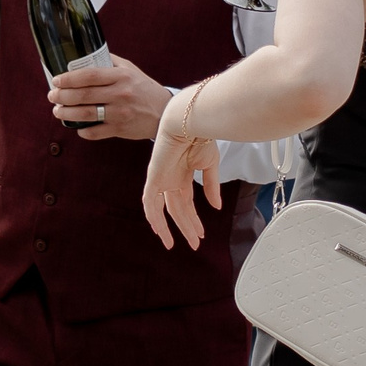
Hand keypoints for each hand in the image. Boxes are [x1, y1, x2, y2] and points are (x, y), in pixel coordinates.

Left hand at [50, 55, 168, 138]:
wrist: (166, 113)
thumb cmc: (145, 89)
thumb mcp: (131, 70)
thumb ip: (110, 62)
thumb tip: (87, 53)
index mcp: (121, 77)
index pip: (89, 75)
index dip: (69, 79)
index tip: (56, 80)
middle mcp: (120, 94)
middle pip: (83, 95)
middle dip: (62, 96)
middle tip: (52, 96)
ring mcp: (120, 113)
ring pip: (86, 115)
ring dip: (67, 114)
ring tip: (58, 111)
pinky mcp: (120, 130)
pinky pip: (95, 133)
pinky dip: (83, 131)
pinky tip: (77, 127)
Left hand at [140, 87, 223, 249]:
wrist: (190, 122)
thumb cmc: (201, 136)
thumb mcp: (211, 165)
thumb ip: (212, 187)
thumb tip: (216, 208)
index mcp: (184, 174)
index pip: (187, 202)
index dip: (193, 219)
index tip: (201, 233)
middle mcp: (171, 178)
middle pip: (177, 209)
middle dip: (186, 226)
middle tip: (194, 243)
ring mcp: (161, 179)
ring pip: (163, 210)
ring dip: (169, 227)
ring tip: (174, 244)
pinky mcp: (153, 177)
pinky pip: (149, 203)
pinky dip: (153, 218)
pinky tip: (159, 231)